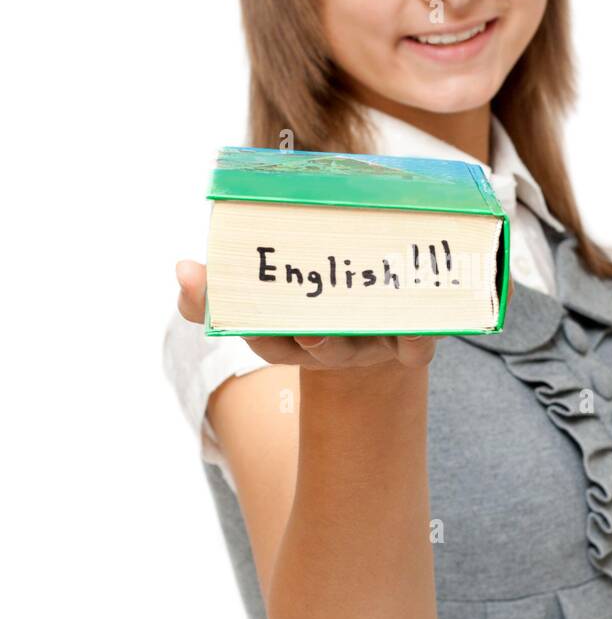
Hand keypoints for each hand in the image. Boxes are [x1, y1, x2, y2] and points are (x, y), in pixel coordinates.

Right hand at [174, 259, 442, 369]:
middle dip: (312, 341)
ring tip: (372, 312)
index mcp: (291, 338)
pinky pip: (417, 349)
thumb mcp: (270, 295)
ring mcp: (369, 348)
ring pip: (367, 348)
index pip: (264, 339)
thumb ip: (224, 286)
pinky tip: (421, 311)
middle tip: (307, 327)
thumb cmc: (317, 301)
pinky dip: (420, 335)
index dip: (248, 324)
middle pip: (316, 349)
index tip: (224, 294)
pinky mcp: (409, 346)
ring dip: (378, 332)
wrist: (379, 326)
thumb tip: (182, 269)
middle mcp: (329, 350)